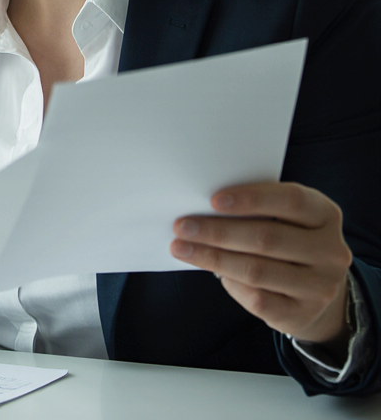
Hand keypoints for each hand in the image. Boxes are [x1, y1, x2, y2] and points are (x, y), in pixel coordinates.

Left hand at [171, 182, 353, 351]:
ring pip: (256, 270)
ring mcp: (321, 286)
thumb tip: (202, 210)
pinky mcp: (303, 314)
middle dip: (217, 231)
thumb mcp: (285, 220)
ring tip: (181, 248)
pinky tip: (214, 273)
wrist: (316, 289)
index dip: (252, 198)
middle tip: (182, 226)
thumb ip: (256, 212)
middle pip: (267, 238)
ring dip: (213, 258)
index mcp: (326, 215)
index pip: (292, 201)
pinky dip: (231, 284)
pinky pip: (258, 299)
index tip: (213, 200)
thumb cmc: (287, 242)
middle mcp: (331, 251)